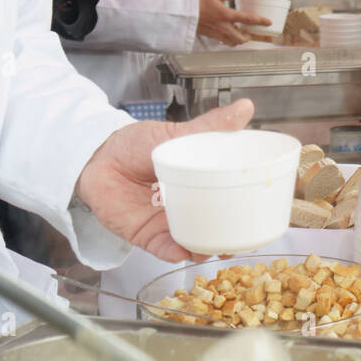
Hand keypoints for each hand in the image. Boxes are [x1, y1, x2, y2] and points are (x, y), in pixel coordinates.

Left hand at [75, 98, 256, 261]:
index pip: (228, 200)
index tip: (264, 215)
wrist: (96, 156)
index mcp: (199, 183)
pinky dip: (175, 251)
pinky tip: (185, 250)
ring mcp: (167, 222)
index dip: (247, 211)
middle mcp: (186, 206)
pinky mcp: (145, 234)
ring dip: (206, 248)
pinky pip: (164, 248)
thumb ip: (210, 126)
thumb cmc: (135, 144)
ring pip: (193, 241)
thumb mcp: (178, 133)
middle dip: (231, 237)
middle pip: (215, 227)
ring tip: (217, 248)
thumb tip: (246, 108)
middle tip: (245, 238)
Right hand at [196, 0, 272, 45]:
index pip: (247, 19)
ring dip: (240, 39)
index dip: (260, 21)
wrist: (183, 13)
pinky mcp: (212, 36)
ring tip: (242, 33)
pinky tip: (230, 32)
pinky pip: (225, 41)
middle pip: (241, 38)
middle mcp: (223, 27)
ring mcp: (217, 33)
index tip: (267, 22)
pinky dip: (231, 40)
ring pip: (233, 42)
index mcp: (225, 15)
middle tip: (252, 31)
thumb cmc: (198, 3)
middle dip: (249, 36)